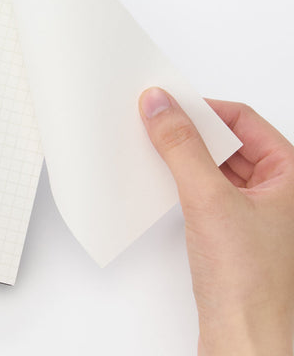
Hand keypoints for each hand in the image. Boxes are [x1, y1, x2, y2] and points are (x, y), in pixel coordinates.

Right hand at [139, 88, 293, 354]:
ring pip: (213, 163)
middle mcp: (276, 189)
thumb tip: (160, 106)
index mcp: (291, 174)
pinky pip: (204, 186)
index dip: (203, 107)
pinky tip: (162, 176)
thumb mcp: (209, 199)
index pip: (242, 119)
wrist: (241, 340)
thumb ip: (181, 146)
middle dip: (190, 130)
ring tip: (154, 146)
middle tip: (156, 119)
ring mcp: (253, 208)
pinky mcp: (230, 227)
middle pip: (227, 140)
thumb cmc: (248, 285)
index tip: (168, 102)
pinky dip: (182, 177)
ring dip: (184, 154)